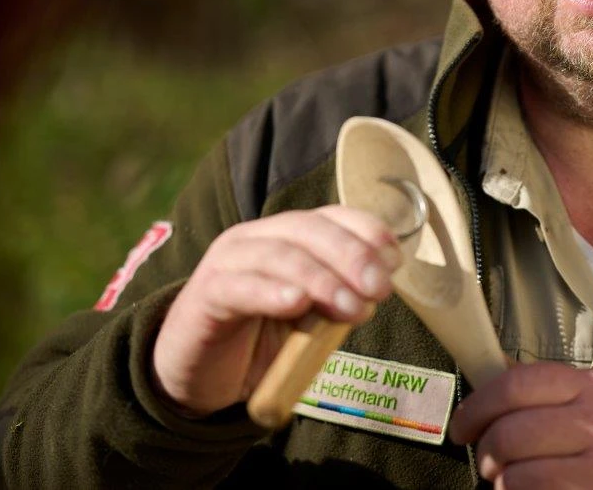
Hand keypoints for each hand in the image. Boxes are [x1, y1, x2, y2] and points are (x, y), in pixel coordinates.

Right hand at [152, 205, 400, 416]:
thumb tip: (376, 289)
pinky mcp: (204, 295)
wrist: (198, 376)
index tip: (395, 259)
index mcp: (285, 237)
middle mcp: (256, 238)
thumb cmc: (259, 342)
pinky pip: (240, 287)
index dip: (365, 231)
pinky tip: (296, 303)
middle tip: (379, 288)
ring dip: (321, 279)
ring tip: (351, 307)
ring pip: (279, 255)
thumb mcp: (309, 320)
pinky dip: (271, 292)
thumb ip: (337, 301)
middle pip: (308, 230)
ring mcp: (227, 263)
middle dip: (351, 255)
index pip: (330, 217)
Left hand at [449, 362, 592, 489]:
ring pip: (517, 472)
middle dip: (486, 451)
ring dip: (502, 480)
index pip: (518, 384)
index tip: (462, 425)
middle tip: (486, 461)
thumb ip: (545, 392)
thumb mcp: (591, 402)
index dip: (478, 405)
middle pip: (511, 432)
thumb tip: (485, 380)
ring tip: (510, 480)